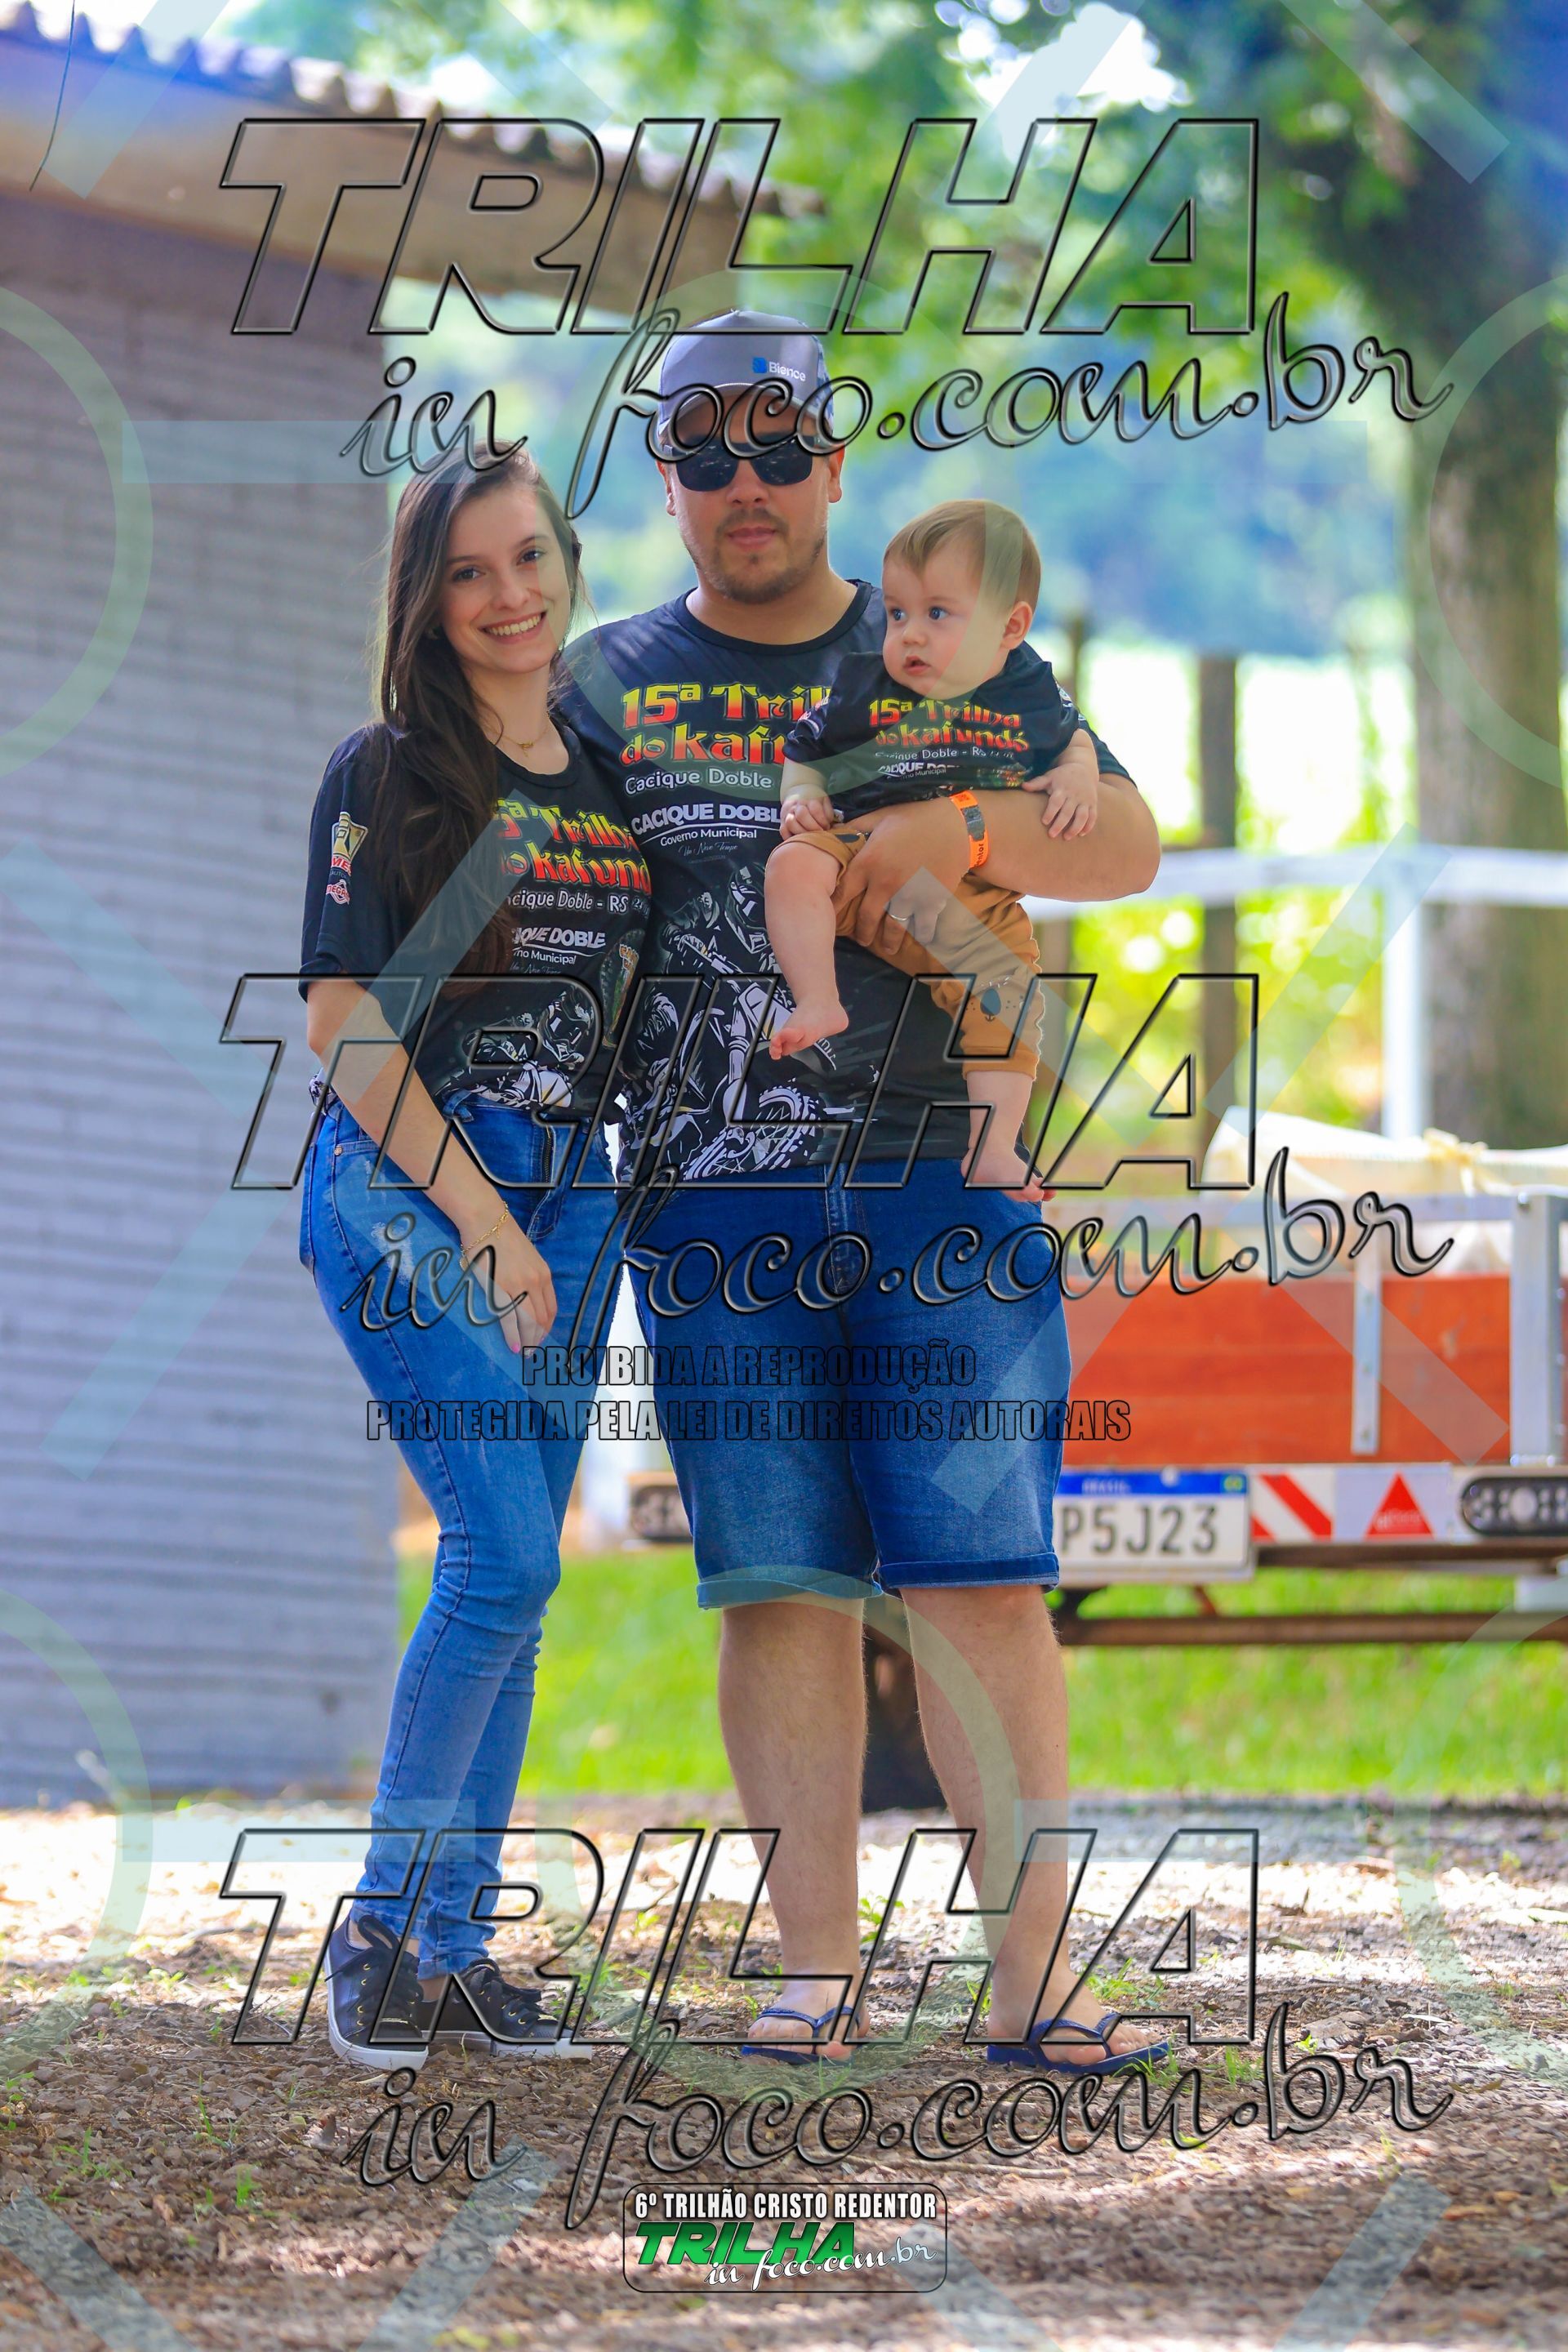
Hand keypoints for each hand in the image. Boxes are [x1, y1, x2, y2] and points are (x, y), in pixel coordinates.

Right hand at [457, 1204, 556, 1352]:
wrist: (485, 1220)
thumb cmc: (501, 1238)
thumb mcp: (525, 1257)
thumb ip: (528, 1276)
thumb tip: (525, 1297)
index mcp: (543, 1274)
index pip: (551, 1308)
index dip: (547, 1327)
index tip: (541, 1337)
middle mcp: (536, 1281)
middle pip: (542, 1318)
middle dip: (538, 1338)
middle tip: (532, 1352)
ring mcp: (519, 1285)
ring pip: (530, 1322)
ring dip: (528, 1341)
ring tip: (524, 1353)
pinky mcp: (500, 1288)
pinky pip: (510, 1319)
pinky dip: (513, 1335)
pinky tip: (513, 1345)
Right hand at [780, 795, 834, 838]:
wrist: (798, 792)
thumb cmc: (815, 801)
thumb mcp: (824, 801)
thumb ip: (828, 812)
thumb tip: (833, 826)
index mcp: (809, 799)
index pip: (815, 809)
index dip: (822, 820)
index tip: (827, 826)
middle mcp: (797, 805)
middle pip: (802, 815)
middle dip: (812, 827)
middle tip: (819, 833)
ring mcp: (787, 813)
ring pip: (790, 823)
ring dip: (801, 832)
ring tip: (809, 838)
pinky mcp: (782, 822)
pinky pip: (783, 831)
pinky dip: (790, 837)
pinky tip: (799, 841)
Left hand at [831, 798, 968, 950]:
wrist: (956, 825)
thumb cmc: (915, 818)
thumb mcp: (880, 816)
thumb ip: (857, 828)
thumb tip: (834, 835)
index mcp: (868, 862)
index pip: (844, 892)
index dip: (836, 906)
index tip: (832, 916)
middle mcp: (885, 884)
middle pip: (867, 917)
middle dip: (862, 932)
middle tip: (861, 940)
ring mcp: (909, 896)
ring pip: (893, 927)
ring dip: (888, 941)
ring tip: (887, 949)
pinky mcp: (931, 902)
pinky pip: (923, 925)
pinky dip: (922, 934)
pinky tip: (920, 938)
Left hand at [1038, 771, 1097, 839]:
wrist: (1084, 768)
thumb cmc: (1062, 776)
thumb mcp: (1050, 777)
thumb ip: (1037, 783)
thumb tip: (1023, 786)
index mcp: (1062, 789)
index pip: (1056, 802)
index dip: (1050, 812)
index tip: (1044, 822)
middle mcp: (1074, 795)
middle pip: (1068, 812)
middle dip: (1060, 824)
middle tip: (1051, 835)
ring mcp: (1085, 800)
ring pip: (1082, 816)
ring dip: (1075, 828)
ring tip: (1066, 837)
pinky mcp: (1093, 803)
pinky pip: (1093, 816)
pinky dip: (1088, 826)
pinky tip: (1081, 834)